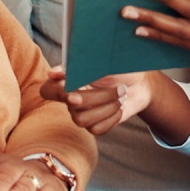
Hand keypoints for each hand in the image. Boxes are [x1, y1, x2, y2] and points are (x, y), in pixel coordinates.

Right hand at [42, 68, 157, 135]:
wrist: (141, 82)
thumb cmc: (120, 67)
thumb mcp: (103, 61)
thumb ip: (78, 66)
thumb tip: (52, 73)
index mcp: (70, 80)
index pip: (48, 90)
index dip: (57, 92)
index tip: (72, 87)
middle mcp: (72, 98)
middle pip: (72, 107)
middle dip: (98, 98)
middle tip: (119, 88)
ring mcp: (83, 113)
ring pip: (82, 120)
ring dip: (108, 107)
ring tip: (121, 95)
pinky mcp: (95, 125)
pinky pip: (96, 129)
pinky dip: (112, 117)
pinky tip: (119, 107)